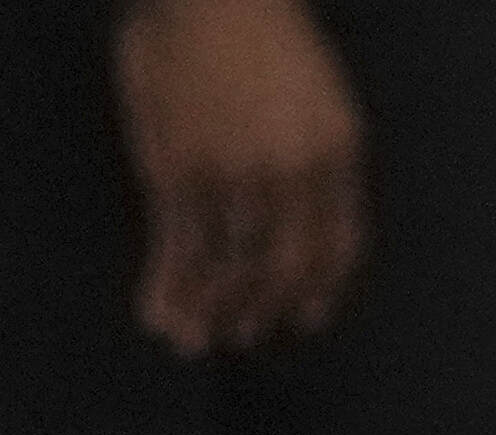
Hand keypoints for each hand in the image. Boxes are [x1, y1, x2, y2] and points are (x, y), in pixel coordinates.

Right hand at [117, 0, 365, 356]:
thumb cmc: (261, 33)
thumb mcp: (319, 95)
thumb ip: (318, 156)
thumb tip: (309, 214)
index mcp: (336, 154)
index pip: (338, 246)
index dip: (320, 288)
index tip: (307, 317)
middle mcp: (293, 176)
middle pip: (285, 269)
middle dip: (264, 308)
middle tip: (245, 332)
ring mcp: (236, 178)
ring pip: (230, 269)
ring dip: (211, 312)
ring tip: (195, 339)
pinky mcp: (181, 173)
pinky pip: (178, 249)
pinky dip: (168, 288)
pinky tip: (157, 313)